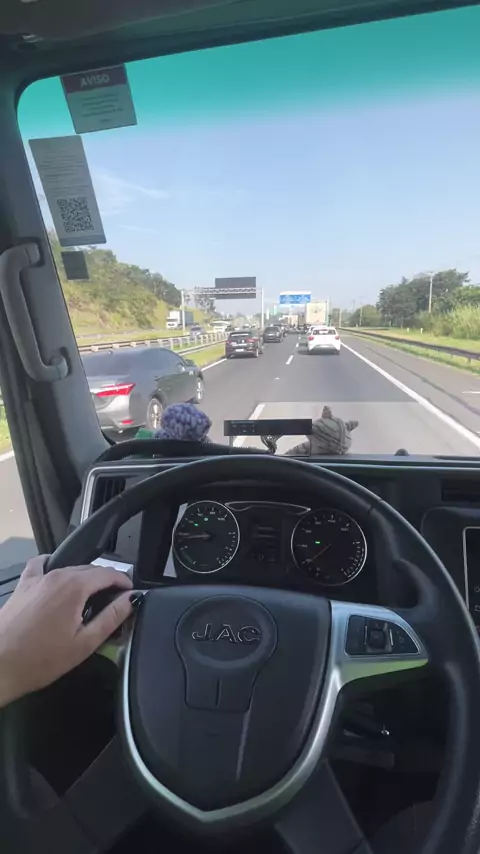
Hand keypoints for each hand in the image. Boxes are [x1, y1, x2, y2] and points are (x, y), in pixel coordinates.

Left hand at [0, 556, 132, 707]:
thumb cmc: (42, 659)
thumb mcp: (85, 643)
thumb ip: (111, 617)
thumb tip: (131, 598)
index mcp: (75, 586)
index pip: (108, 574)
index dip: (124, 582)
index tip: (131, 594)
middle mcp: (57, 574)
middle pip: (90, 569)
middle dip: (106, 582)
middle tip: (114, 602)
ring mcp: (38, 578)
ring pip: (69, 568)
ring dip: (85, 578)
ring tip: (91, 598)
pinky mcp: (23, 585)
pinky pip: (41, 565)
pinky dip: (54, 567)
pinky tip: (57, 578)